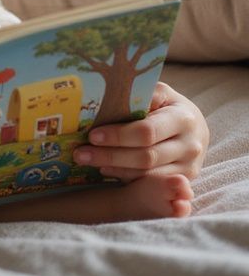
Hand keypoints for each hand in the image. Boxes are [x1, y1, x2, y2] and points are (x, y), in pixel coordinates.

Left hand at [72, 81, 208, 181]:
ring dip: (114, 168)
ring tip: (87, 161)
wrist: (195, 127)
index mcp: (183, 118)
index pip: (147, 131)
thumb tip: (107, 95)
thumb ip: (140, 94)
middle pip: (145, 156)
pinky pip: (151, 183)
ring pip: (147, 173)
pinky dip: (127, 177)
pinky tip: (106, 169)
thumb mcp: (158, 92)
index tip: (92, 135)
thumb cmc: (168, 105)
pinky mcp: (184, 181)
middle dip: (110, 155)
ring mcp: (189, 166)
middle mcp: (190, 145)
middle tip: (80, 153)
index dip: (118, 135)